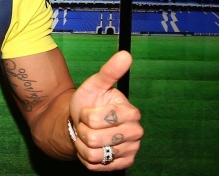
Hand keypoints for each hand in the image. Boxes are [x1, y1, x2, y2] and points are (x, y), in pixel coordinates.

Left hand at [69, 51, 142, 170]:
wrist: (82, 124)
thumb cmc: (89, 103)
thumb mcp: (94, 85)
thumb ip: (109, 71)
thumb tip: (126, 54)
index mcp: (131, 113)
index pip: (97, 119)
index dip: (86, 116)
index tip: (88, 112)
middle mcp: (136, 133)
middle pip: (94, 138)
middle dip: (83, 130)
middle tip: (87, 125)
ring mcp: (130, 150)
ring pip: (93, 153)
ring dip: (82, 144)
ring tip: (88, 135)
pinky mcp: (123, 165)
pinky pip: (95, 165)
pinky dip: (86, 156)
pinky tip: (91, 147)